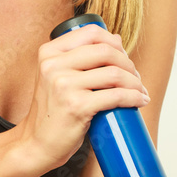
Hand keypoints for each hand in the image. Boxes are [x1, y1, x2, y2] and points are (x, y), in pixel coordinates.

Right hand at [17, 24, 148, 168]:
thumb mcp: (58, 77)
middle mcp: (53, 65)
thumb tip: (116, 39)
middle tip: (135, 78)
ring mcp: (63, 85)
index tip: (123, 58)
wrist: (36, 143)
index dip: (114, 43)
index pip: (91, 33)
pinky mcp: (76, 106)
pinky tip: (139, 101)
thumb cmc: (53, 111)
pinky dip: (133, 98)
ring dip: (134, 82)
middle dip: (128, 64)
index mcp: (49, 53)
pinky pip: (116, 96)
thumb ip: (80, 57)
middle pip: (106, 51)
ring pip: (114, 73)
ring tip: (139, 91)